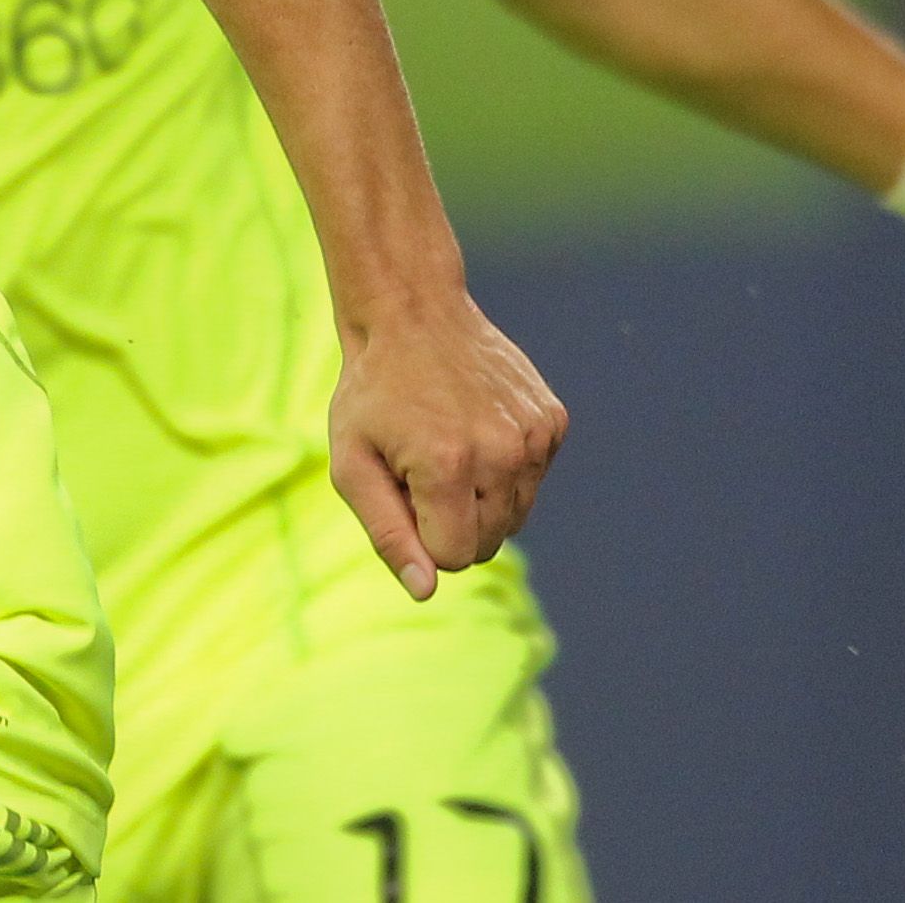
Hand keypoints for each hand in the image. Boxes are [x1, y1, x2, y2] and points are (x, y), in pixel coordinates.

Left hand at [326, 295, 568, 598]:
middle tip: (420, 467)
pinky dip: (506, 468)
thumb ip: (387, 533)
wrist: (412, 312)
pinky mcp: (553, 422)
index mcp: (448, 467)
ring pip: (516, 517)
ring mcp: (534, 436)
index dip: (422, 536)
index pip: (455, 558)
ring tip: (447, 446)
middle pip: (489, 543)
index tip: (402, 492)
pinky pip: (533, 480)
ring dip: (481, 499)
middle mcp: (502, 454)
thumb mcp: (352, 463)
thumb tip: (425, 591)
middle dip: (452, 522)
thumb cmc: (371, 393)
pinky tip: (475, 427)